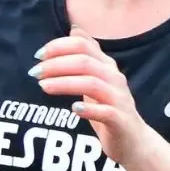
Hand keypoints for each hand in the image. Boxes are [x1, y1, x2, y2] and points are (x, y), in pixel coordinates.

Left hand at [31, 32, 148, 168]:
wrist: (133, 141)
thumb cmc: (109, 108)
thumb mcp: (97, 78)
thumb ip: (87, 56)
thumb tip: (74, 29)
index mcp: (107, 66)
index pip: (83, 45)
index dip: (59, 46)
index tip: (38, 55)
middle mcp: (114, 78)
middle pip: (85, 61)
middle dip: (56, 64)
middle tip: (35, 72)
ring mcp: (119, 99)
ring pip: (92, 83)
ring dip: (65, 83)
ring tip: (43, 86)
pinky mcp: (120, 120)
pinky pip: (105, 111)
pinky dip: (88, 109)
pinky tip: (73, 109)